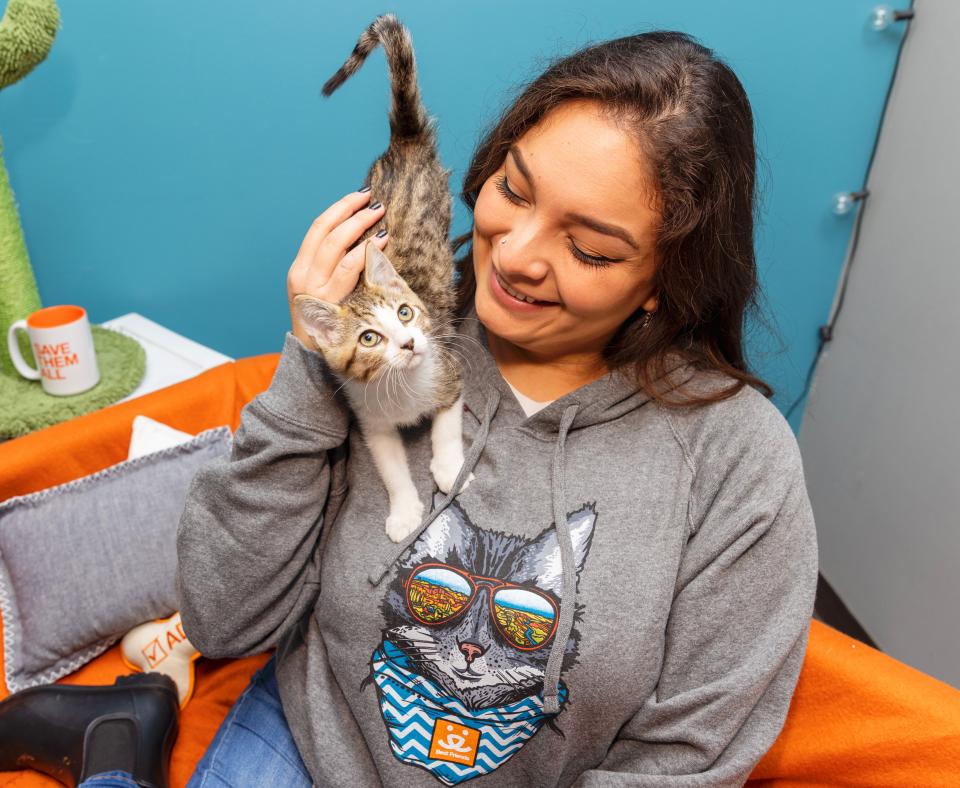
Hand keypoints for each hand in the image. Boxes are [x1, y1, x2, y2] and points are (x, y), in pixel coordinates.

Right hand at [287, 189, 387, 344]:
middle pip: (328, 232)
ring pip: (338, 246)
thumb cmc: (323, 323)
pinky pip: (349, 269)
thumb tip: (357, 237)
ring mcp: (316, 288)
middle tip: (375, 203)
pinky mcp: (330, 301)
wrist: (311, 357)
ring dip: (360, 227)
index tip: (359, 196)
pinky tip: (380, 243)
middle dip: (353, 213)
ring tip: (379, 218)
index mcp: (299, 268)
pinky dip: (365, 252)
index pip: (318, 228)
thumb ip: (330, 267)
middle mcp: (303, 275)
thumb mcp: (319, 291)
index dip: (340, 208)